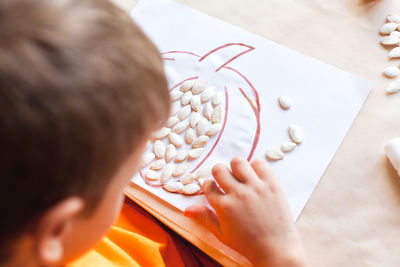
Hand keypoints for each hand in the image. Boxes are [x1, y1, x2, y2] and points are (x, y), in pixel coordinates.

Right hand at [184, 157, 305, 266]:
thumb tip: (187, 209)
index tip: (215, 189)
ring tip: (241, 177)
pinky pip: (259, 163)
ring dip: (236, 168)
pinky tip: (255, 177)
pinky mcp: (271, 184)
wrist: (276, 249)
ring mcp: (256, 188)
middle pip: (219, 169)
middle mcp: (238, 194)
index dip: (210, 186)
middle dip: (219, 174)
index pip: (208, 185)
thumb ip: (204, 218)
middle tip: (226, 181)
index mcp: (224, 207)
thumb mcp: (221, 234)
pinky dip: (255, 167)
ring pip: (238, 162)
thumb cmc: (247, 244)